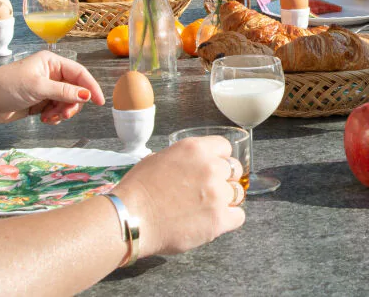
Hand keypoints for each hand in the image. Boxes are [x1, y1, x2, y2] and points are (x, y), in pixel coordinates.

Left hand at [0, 51, 103, 124]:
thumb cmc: (9, 85)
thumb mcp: (38, 87)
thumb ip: (63, 92)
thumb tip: (86, 95)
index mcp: (52, 62)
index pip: (79, 73)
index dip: (90, 87)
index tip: (99, 102)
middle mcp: (52, 74)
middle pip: (75, 90)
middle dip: (71, 104)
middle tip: (63, 115)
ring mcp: (46, 89)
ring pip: (66, 102)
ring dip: (61, 112)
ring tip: (49, 118)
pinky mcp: (40, 103)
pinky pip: (57, 110)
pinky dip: (55, 117)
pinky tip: (45, 120)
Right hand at [115, 136, 244, 258]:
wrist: (131, 218)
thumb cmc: (137, 190)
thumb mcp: (158, 158)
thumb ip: (182, 159)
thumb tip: (187, 165)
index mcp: (196, 149)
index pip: (225, 147)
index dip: (219, 159)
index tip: (214, 168)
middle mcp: (210, 167)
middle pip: (234, 170)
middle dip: (224, 179)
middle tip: (210, 190)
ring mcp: (217, 194)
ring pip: (238, 193)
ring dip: (227, 200)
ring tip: (209, 208)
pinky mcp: (219, 219)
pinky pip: (238, 216)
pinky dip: (228, 219)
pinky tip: (213, 221)